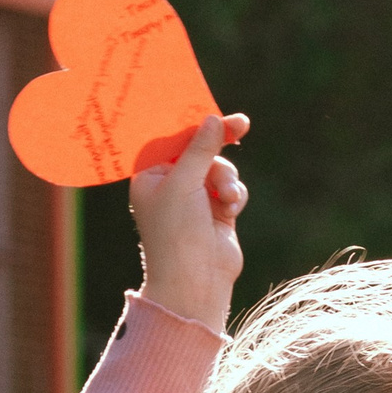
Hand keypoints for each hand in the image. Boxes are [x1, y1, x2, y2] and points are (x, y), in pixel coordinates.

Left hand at [129, 114, 248, 333]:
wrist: (196, 281)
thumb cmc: (177, 233)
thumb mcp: (184, 183)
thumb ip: (200, 149)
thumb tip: (214, 119)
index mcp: (150, 177)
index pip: (172, 140)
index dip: (194, 125)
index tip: (214, 111)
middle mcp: (170, 186)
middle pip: (200, 151)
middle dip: (217, 148)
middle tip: (241, 124)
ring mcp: (194, 200)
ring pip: (220, 169)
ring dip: (227, 179)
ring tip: (226, 197)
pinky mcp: (217, 212)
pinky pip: (232, 188)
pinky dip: (234, 196)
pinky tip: (230, 211)